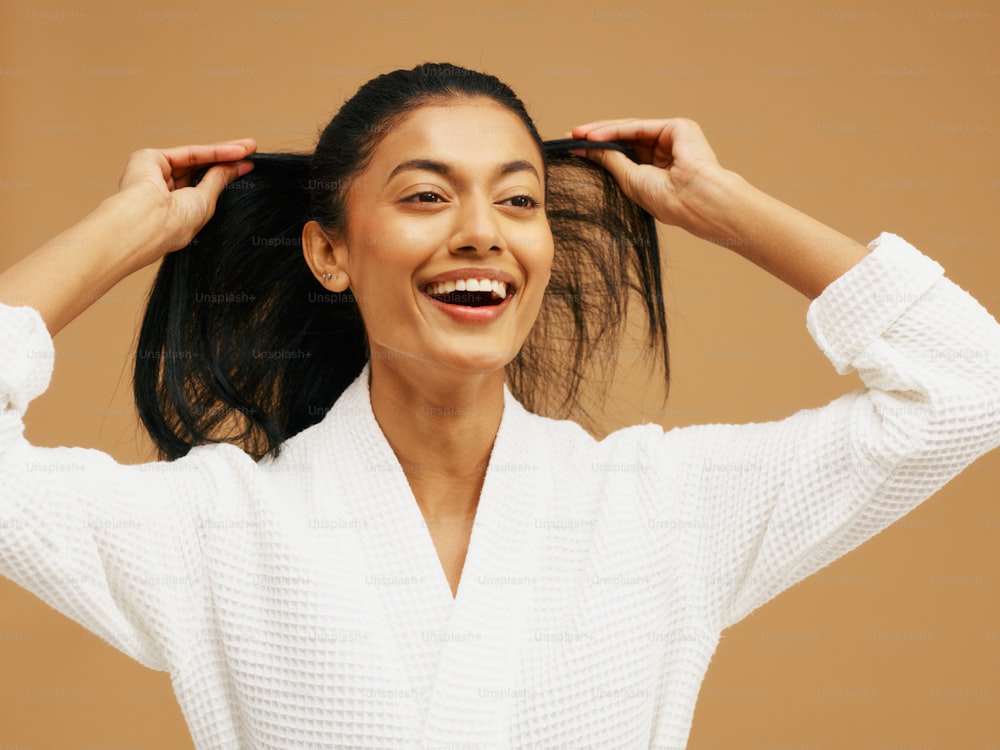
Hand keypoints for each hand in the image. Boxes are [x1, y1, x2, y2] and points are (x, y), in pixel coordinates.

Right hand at [113, 139, 256, 265]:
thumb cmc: (174, 225)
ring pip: (195, 159)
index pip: (202, 186)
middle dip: (227, 159)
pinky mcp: (149, 158)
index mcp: (172, 209)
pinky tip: (236, 151)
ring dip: (224, 152)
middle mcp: (161, 190)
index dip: (225, 174)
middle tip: (251, 149)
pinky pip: (189, 154)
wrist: (149, 222)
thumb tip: (238, 166)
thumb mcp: (205, 201)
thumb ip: (218, 180)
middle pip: (199, 169)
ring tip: (248, 148)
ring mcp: (154, 173)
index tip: (248, 166)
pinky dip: (214, 152)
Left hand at [570, 118, 724, 234]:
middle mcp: (666, 151)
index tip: (573, 150)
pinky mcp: (678, 127)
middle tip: (570, 138)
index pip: (624, 154)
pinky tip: (594, 136)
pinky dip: (615, 130)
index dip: (599, 150)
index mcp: (659, 170)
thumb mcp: (629, 179)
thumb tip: (585, 149)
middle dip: (596, 138)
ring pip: (629, 130)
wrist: (695, 200)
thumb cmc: (667, 200)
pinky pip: (638, 126)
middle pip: (624, 139)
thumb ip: (610, 161)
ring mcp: (673, 138)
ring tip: (577, 135)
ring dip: (601, 132)